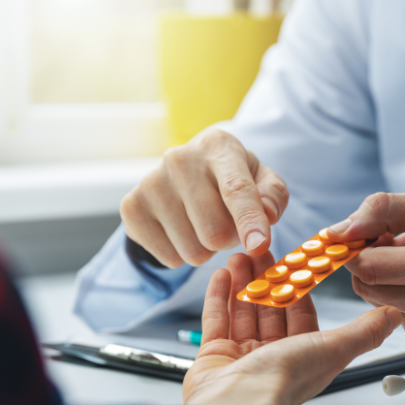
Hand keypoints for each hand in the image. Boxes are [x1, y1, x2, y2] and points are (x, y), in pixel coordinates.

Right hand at [120, 128, 288, 267]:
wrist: (186, 172)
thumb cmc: (233, 178)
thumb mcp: (263, 180)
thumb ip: (274, 197)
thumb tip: (266, 215)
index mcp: (218, 146)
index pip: (236, 189)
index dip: (249, 220)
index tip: (258, 246)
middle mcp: (179, 159)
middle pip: (215, 233)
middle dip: (230, 239)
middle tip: (227, 223)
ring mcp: (150, 182)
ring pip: (193, 251)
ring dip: (206, 249)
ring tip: (203, 225)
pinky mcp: (131, 207)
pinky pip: (169, 259)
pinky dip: (182, 254)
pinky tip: (181, 230)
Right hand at [182, 252, 401, 404]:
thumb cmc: (283, 380)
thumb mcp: (332, 348)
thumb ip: (364, 331)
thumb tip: (394, 315)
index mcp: (304, 356)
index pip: (302, 312)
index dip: (297, 284)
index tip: (293, 258)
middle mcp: (274, 357)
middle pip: (271, 308)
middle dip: (266, 277)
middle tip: (260, 248)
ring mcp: (242, 357)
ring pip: (244, 311)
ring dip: (242, 282)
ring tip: (239, 253)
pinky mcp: (214, 357)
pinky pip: (217, 321)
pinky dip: (219, 297)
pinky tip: (221, 274)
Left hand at [327, 190, 404, 347]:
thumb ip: (384, 210)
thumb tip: (339, 230)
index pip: (370, 267)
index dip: (357, 248)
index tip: (366, 235)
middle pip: (367, 287)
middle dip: (371, 261)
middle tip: (398, 242)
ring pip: (376, 302)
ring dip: (385, 279)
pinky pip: (391, 315)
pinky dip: (398, 295)